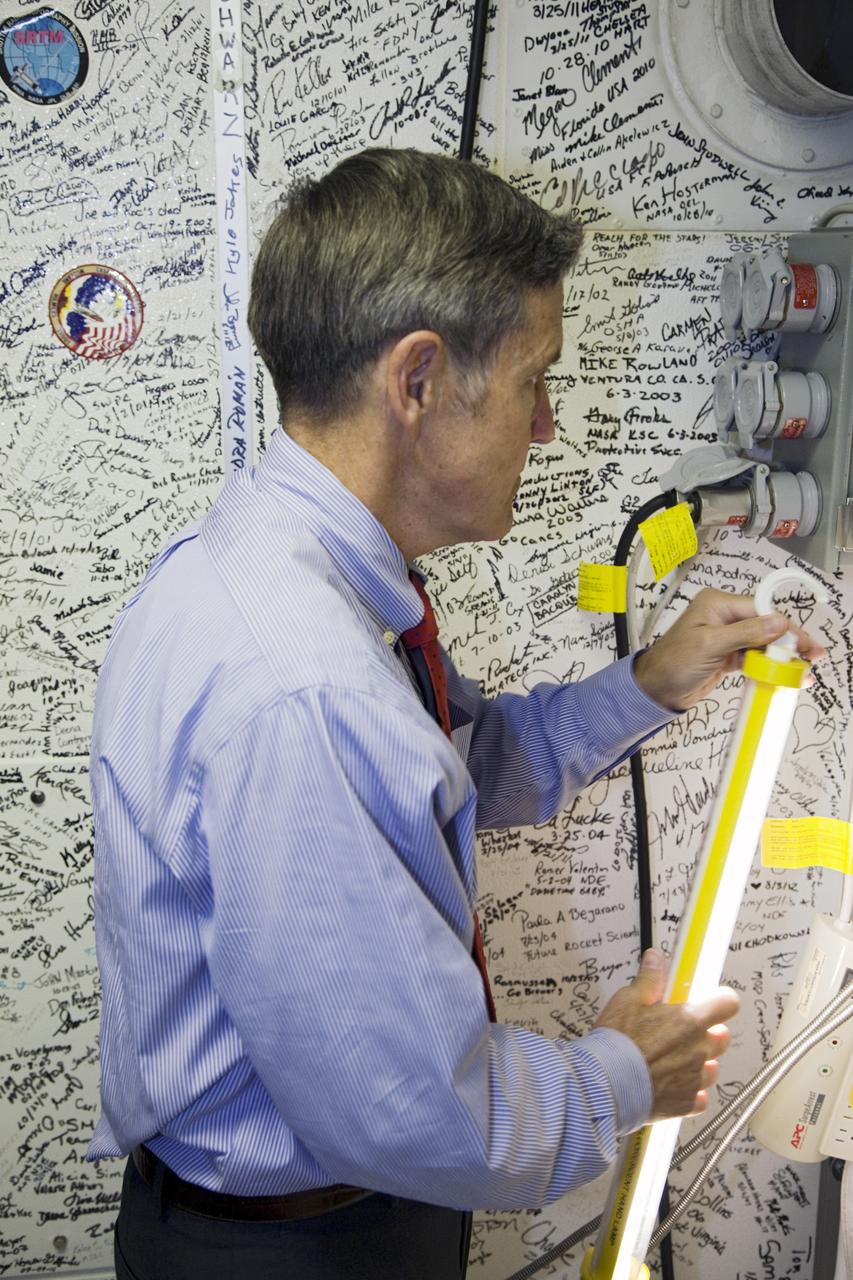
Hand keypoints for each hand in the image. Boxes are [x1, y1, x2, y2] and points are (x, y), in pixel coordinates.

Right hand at [594, 948, 739, 1119]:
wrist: (606, 1084)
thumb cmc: (617, 1042)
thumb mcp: (628, 999)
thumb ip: (649, 979)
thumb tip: (657, 958)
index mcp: (690, 1020)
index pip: (728, 1003)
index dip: (719, 999)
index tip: (709, 1000)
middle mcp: (699, 1050)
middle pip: (722, 1038)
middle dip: (708, 1032)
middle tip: (683, 1030)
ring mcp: (694, 1079)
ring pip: (711, 1068)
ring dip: (699, 1063)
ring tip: (674, 1059)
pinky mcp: (685, 1104)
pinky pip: (699, 1098)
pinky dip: (689, 1092)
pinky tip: (671, 1085)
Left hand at [633, 587, 824, 710]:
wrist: (655, 690)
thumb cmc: (673, 662)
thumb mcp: (709, 645)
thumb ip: (745, 634)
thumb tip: (778, 622)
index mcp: (718, 604)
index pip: (761, 610)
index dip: (784, 626)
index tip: (803, 642)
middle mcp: (725, 616)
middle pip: (767, 625)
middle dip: (789, 640)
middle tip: (812, 655)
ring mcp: (728, 637)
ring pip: (764, 642)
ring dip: (783, 655)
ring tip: (803, 669)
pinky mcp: (729, 656)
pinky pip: (756, 657)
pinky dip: (770, 665)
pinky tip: (785, 674)